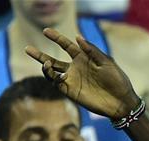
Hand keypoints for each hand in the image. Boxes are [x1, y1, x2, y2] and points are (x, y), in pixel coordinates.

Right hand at [25, 29, 139, 119]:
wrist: (121, 102)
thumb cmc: (117, 80)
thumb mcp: (107, 62)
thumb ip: (92, 51)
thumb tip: (77, 37)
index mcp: (84, 58)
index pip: (66, 45)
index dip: (56, 38)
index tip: (46, 31)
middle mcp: (75, 68)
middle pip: (53, 60)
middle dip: (40, 55)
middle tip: (27, 48)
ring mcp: (72, 80)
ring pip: (52, 72)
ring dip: (46, 67)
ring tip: (45, 63)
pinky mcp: (72, 92)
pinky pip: (57, 84)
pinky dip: (53, 78)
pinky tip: (56, 74)